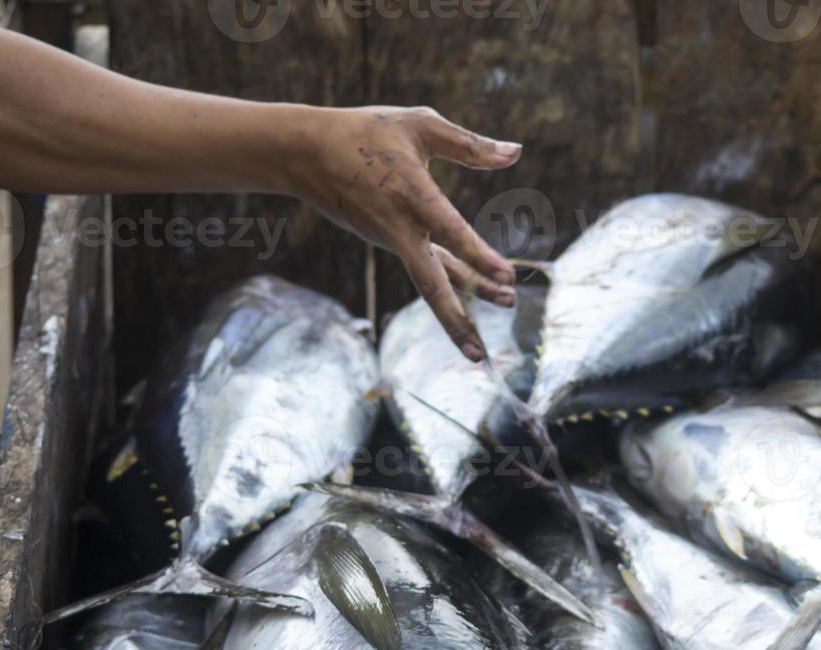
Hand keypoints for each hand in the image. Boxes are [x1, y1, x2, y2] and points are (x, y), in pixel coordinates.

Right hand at [296, 106, 519, 361]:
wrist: (303, 153)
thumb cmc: (364, 130)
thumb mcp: (419, 124)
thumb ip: (470, 144)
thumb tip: (518, 154)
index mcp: (410, 194)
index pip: (449, 230)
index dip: (477, 255)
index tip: (506, 276)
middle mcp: (398, 227)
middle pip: (428, 285)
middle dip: (455, 320)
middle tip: (478, 355)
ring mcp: (390, 240)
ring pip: (430, 282)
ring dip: (457, 312)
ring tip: (482, 345)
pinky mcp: (388, 242)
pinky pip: (427, 267)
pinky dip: (451, 285)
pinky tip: (481, 292)